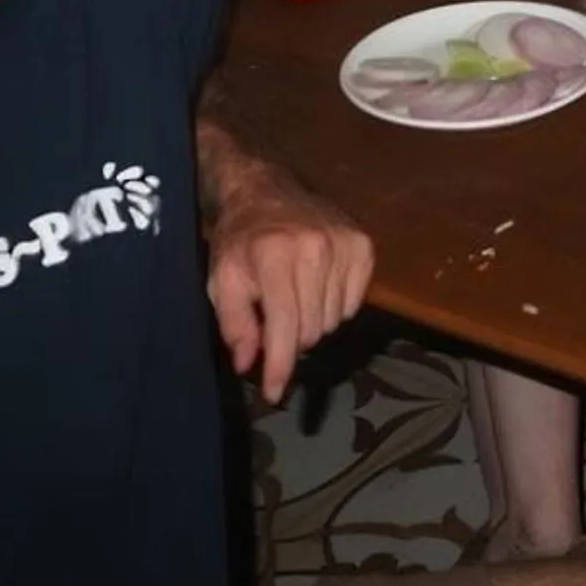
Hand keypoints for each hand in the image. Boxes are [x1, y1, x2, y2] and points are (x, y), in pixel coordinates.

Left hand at [206, 169, 374, 404]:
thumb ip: (234, 324)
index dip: (280, 365)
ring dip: (313, 322)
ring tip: (295, 298)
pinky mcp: (363, 245)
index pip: (284, 326)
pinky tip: (317, 287)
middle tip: (275, 321)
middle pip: (311, 329)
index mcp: (274, 256)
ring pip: (334, 320)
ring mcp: (344, 244)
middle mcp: (314, 248)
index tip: (275, 393)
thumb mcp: (222, 280)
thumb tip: (249, 364)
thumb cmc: (240, 240)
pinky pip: (354, 304)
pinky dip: (335, 307)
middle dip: (291, 339)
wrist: (266, 191)